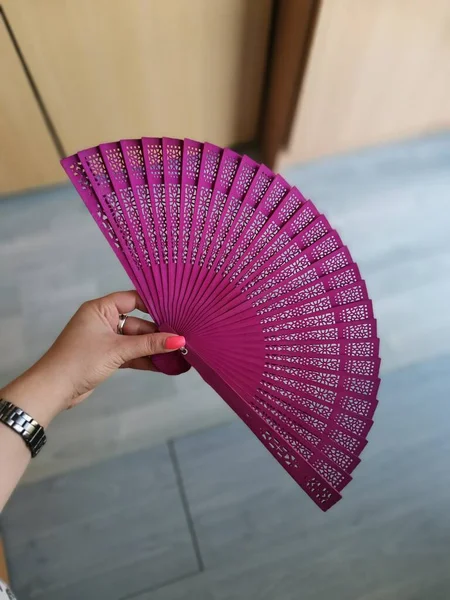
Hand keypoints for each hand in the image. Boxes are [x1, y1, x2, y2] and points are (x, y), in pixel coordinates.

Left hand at [0, 291, 184, 425]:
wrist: (54, 389)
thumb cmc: (81, 360)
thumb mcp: (118, 350)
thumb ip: (149, 345)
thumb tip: (179, 340)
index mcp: (100, 309)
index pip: (131, 299)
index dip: (152, 304)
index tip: (175, 310)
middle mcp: (102, 320)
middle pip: (136, 322)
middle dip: (157, 333)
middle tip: (181, 338)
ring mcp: (104, 340)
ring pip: (134, 340)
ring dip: (152, 348)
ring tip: (177, 353)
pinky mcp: (105, 357)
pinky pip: (129, 353)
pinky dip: (143, 359)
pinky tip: (163, 364)